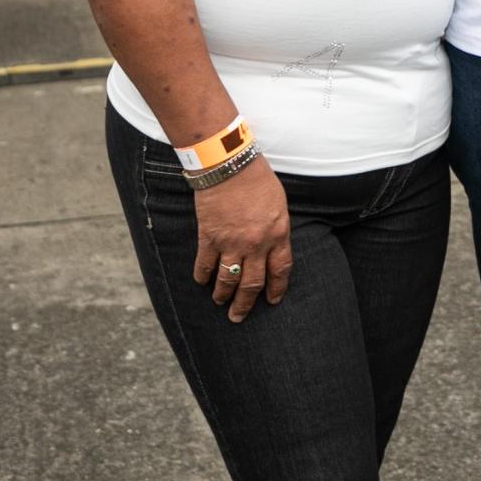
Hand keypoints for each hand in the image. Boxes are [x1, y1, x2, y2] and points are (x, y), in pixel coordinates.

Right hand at [191, 159, 291, 321]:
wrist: (229, 164)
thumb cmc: (257, 179)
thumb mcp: (278, 204)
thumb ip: (277, 229)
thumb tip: (273, 247)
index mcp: (278, 234)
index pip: (280, 271)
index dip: (276, 289)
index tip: (272, 301)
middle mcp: (256, 244)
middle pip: (252, 284)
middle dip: (245, 304)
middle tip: (238, 317)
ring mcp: (231, 243)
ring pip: (227, 280)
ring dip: (222, 295)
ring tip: (219, 302)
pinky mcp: (209, 237)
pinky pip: (205, 265)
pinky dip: (202, 276)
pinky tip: (201, 282)